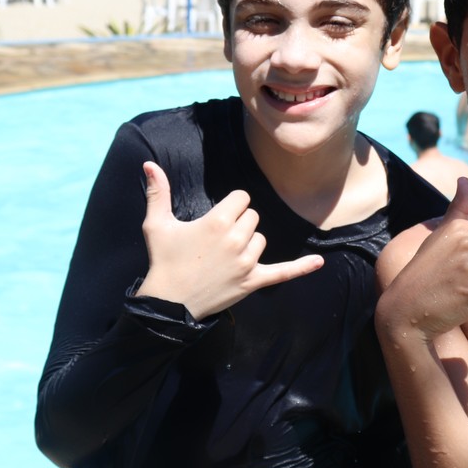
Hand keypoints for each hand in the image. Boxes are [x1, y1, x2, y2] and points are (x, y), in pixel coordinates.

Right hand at [135, 161, 323, 318]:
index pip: (242, 198)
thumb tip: (149, 164)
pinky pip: (283, 272)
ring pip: (261, 238)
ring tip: (223, 255)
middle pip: (253, 216)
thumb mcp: (157, 224)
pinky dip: (301, 268)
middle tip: (215, 240)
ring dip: (248, 243)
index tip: (217, 217)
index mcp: (218, 222)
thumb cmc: (163, 260)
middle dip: (238, 223)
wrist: (168, 304)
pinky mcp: (253, 282)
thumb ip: (157, 192)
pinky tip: (319, 263)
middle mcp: (236, 240)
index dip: (231, 205)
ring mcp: (247, 262)